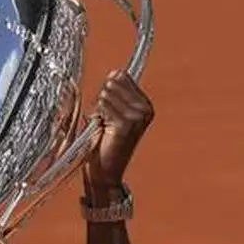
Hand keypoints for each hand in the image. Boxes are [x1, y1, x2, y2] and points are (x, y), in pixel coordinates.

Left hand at [85, 70, 153, 189]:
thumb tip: (115, 73)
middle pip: (113, 82)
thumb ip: (113, 91)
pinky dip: (98, 116)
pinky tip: (103, 130)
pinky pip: (103, 105)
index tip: (108, 111)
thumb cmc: (103, 141)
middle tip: (104, 121)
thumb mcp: (110, 112)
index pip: (121, 76)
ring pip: (106, 93)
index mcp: (145, 104)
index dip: (106, 91)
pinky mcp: (126, 124)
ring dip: (99, 110)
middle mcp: (145, 109)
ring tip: (104, 127)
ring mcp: (138, 116)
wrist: (104, 170)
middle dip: (102, 100)